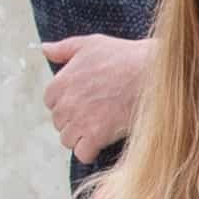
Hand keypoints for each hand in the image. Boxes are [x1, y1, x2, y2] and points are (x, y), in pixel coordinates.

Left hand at [40, 33, 153, 161]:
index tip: (82, 101)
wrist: (153, 75)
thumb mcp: (91, 44)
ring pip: (68, 139)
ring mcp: (81, 121)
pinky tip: (102, 143)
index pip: (50, 102)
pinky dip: (90, 152)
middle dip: (73, 120)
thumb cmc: (125, 57)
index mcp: (62, 81)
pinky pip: (82, 153)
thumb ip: (64, 49)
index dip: (66, 103)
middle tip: (94, 115)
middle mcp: (67, 103)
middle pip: (59, 122)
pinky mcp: (97, 136)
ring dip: (81, 137)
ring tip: (99, 128)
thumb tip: (45, 48)